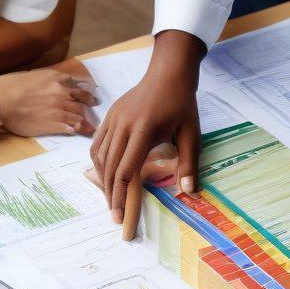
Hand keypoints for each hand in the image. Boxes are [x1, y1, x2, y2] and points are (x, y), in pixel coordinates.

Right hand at [0, 69, 95, 137]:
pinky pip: (73, 127)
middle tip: (94, 106)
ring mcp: (60, 109)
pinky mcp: (55, 124)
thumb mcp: (32, 75)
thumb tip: (53, 83)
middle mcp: (61, 93)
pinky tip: (77, 131)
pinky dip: (77, 129)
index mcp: (56, 78)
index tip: (89, 93)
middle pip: (83, 100)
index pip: (78, 84)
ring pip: (81, 115)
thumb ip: (47, 80)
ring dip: (85, 120)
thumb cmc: (8, 87)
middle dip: (90, 104)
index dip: (85, 89)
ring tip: (89, 124)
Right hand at [90, 29, 204, 224]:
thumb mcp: (191, 133)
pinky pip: (98, 144)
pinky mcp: (109, 116)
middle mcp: (123, 126)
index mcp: (143, 131)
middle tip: (115, 216)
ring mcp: (113, 120)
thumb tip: (190, 192)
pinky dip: (99, 163)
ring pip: (100, 157)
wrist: (168, 72)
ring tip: (111, 199)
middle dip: (111, 195)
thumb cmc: (182, 104)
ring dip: (103, 181)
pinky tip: (106, 175)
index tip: (120, 215)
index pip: (126, 170)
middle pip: (109, 168)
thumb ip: (189, 163)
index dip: (121, 196)